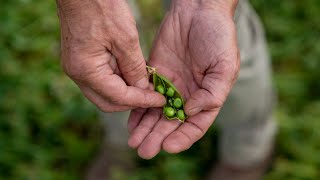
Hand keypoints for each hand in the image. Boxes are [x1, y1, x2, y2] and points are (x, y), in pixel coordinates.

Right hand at [56, 0, 165, 111]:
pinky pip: (101, 80)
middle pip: (108, 102)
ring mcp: (77, 68)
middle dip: (132, 101)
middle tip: (153, 95)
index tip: (161, 101)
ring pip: (104, 93)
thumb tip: (143, 89)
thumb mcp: (126, 38)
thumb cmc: (102, 7)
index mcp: (86, 70)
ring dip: (126, 92)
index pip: (118, 97)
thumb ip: (134, 68)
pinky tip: (133, 74)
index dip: (142, 101)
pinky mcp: (81, 62)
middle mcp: (77, 74)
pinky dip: (118, 82)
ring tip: (146, 85)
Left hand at [128, 0, 239, 158]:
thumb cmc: (217, 37)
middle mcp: (187, 95)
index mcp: (206, 97)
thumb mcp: (225, 65)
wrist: (197, 11)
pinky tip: (130, 122)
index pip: (195, 125)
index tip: (168, 146)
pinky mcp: (155, 74)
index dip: (182, 138)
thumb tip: (191, 111)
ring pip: (156, 113)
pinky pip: (144, 95)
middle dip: (158, 137)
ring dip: (145, 128)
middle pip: (171, 123)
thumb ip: (213, 92)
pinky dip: (137, 109)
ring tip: (133, 141)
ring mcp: (170, 86)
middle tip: (144, 150)